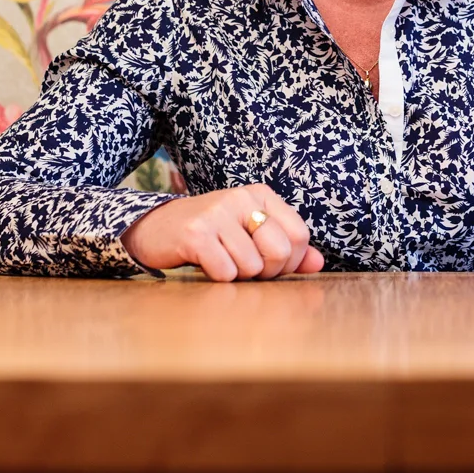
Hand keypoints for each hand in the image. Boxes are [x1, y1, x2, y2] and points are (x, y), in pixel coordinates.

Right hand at [120, 184, 325, 281]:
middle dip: (267, 272)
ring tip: (222, 262)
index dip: (291, 261)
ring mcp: (217, 213)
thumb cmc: (210, 236)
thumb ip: (286, 249)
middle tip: (246, 269)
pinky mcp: (195, 234)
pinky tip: (205, 264)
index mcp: (260, 195)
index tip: (270, 265)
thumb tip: (318, 263)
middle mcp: (240, 198)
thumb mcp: (249, 235)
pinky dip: (218, 277)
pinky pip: (225, 272)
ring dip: (238, 276)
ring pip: (251, 266)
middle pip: (279, 250)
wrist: (155, 229)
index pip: (299, 234)